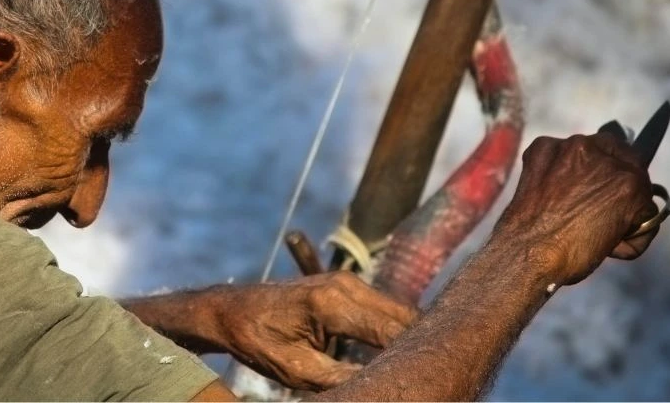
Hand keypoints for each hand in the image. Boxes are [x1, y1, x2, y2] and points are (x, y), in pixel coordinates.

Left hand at [207, 272, 416, 390]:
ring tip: (422, 368)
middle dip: (421, 346)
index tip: (434, 379)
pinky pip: (383, 307)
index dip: (417, 357)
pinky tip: (401, 354)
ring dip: (410, 337)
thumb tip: (379, 388)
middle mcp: (345, 285)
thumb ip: (340, 378)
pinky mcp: (345, 285)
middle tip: (437, 376)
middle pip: (404, 317)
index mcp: (331, 304)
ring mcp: (346, 281)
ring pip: (398, 310)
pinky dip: (395, 328)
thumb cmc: (257, 340)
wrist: (232, 310)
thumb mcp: (296, 369)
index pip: (392, 333)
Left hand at [496, 130, 658, 285]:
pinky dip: (555, 164)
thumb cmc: (577, 253)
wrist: (528, 250)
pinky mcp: (542, 147)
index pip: (640, 171)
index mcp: (630, 180)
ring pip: (587, 149)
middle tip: (597, 191)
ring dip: (583, 165)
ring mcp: (569, 147)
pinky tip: (548, 185)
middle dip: (610, 169)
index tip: (620, 195)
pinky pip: (557, 150)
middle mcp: (602, 155)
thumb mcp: (626, 238)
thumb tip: (631, 207)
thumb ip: (635, 212)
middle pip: (617, 153)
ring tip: (570, 189)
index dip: (630, 184)